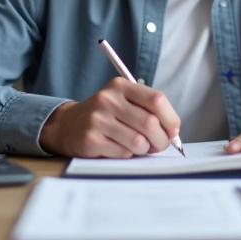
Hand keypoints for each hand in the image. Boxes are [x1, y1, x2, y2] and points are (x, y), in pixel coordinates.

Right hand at [39, 78, 180, 157]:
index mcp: (121, 86)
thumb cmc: (105, 115)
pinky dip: (127, 155)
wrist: (67, 125)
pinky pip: (123, 153)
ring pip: (138, 141)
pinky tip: (119, 148)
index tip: (173, 131)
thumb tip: (173, 132)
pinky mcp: (90, 139)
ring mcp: (97, 119)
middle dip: (161, 140)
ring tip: (139, 147)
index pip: (157, 100)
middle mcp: (108, 99)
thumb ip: (147, 110)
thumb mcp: (123, 101)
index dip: (171, 119)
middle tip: (159, 145)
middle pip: (150, 123)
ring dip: (144, 149)